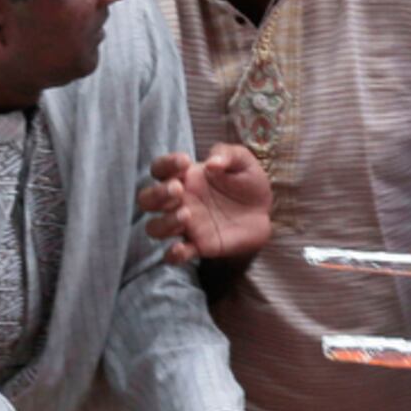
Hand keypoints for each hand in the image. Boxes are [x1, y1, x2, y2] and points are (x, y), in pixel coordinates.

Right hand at [139, 145, 274, 263]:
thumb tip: (212, 163)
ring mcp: (186, 225)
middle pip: (146, 200)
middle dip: (156, 194)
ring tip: (186, 215)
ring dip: (164, 222)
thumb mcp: (243, 161)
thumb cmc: (248, 182)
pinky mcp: (198, 246)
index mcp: (184, 177)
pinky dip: (173, 254)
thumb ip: (227, 154)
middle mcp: (179, 201)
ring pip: (155, 228)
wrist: (265, 211)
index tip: (185, 161)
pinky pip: (175, 255)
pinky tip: (180, 249)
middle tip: (179, 190)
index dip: (166, 164)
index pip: (160, 169)